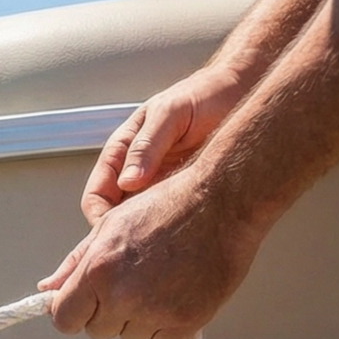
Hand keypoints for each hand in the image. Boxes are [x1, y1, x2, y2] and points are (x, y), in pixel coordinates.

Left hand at [41, 168, 266, 338]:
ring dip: (139, 321)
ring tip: (159, 284)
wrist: (223, 202)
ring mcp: (155, 312)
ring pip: (129, 338)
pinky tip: (175, 300)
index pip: (64, 319)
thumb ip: (76, 263)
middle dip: (108, 313)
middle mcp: (122, 295)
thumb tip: (47, 289)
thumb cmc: (167, 206)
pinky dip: (167, 330)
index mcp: (97, 270)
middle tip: (132, 283)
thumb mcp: (110, 225)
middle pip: (97, 331)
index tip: (85, 305)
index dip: (73, 313)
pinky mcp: (186, 322)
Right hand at [81, 64, 248, 223]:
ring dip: (150, 234)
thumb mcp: (170, 114)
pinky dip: (173, 229)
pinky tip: (186, 231)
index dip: (101, 218)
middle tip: (144, 246)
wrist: (241, 93)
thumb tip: (128, 181)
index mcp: (122, 152)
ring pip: (143, 221)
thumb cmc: (204, 95)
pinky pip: (170, 218)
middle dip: (124, 233)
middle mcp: (137, 172)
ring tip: (167, 239)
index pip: (97, 195)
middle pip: (116, 215)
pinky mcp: (184, 193)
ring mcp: (160, 185)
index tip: (118, 232)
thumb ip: (147, 146)